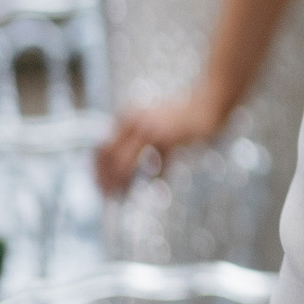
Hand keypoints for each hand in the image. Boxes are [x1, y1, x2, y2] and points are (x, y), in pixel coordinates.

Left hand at [98, 86, 229, 195]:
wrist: (206, 106)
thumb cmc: (178, 118)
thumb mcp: (150, 123)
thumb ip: (133, 140)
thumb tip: (116, 171)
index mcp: (126, 116)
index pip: (101, 147)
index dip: (97, 170)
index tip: (98, 185)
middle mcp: (134, 122)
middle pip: (109, 159)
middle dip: (107, 181)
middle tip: (109, 197)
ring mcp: (150, 131)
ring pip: (126, 166)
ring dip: (124, 184)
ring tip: (124, 197)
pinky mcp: (168, 140)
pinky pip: (157, 168)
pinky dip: (157, 180)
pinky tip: (159, 189)